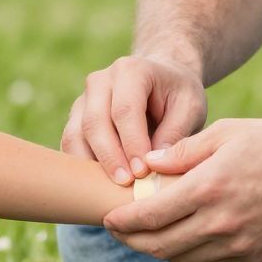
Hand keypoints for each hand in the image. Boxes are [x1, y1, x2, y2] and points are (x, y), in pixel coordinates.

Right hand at [62, 55, 207, 186]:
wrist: (162, 82)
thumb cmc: (178, 96)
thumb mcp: (191, 108)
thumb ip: (175, 134)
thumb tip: (153, 166)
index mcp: (131, 71)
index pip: (125, 109)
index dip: (131, 143)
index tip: (142, 172)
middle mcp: (101, 81)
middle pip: (95, 122)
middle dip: (109, 157)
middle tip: (126, 184)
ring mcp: (84, 99)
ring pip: (76, 134)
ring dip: (89, 165)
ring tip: (109, 190)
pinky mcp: (76, 118)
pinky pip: (70, 144)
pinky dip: (80, 166)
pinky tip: (97, 186)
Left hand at [103, 118, 261, 261]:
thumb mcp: (227, 133)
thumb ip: (183, 152)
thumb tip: (147, 164)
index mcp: (206, 188)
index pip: (148, 215)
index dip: (122, 221)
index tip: (108, 218)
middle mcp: (217, 222)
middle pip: (158, 246)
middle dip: (132, 241)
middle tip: (119, 231)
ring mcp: (235, 243)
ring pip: (181, 261)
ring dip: (158, 251)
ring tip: (148, 235)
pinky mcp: (251, 255)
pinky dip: (188, 257)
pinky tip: (183, 240)